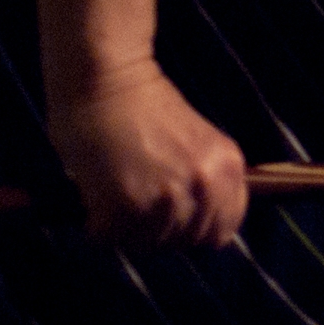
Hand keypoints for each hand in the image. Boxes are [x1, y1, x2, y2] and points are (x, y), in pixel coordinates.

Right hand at [48, 66, 247, 249]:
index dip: (196, 230)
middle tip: (137, 210)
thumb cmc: (146, 105)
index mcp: (227, 167)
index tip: (176, 222)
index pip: (224, 230)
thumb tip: (196, 225)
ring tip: (115, 200)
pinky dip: (98, 226)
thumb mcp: (197, 143)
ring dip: (127, 230)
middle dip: (160, 232)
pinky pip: (110, 239)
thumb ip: (203, 181)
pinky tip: (96, 201)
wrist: (107, 79)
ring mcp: (165, 199)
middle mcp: (203, 185)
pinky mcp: (124, 206)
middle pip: (184, 242)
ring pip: (147, 245)